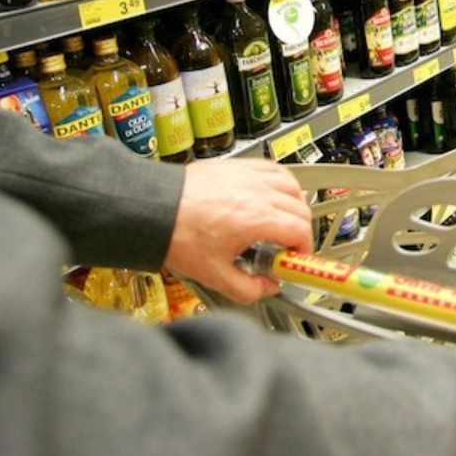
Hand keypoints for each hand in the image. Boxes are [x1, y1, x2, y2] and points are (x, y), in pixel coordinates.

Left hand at [166, 160, 312, 303]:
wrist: (151, 209)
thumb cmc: (177, 235)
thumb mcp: (214, 275)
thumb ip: (248, 289)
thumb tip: (267, 287)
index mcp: (256, 219)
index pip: (301, 231)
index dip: (304, 250)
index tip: (294, 260)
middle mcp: (258, 193)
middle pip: (301, 209)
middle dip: (300, 232)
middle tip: (286, 248)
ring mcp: (248, 176)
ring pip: (292, 186)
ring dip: (295, 205)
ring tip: (283, 221)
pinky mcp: (238, 166)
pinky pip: (274, 169)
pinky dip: (281, 183)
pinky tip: (272, 195)